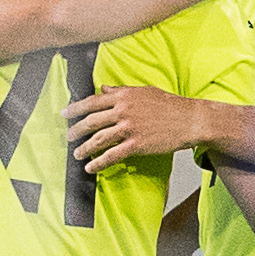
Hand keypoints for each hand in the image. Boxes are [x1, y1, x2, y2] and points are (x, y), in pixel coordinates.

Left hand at [65, 86, 210, 171]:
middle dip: (76, 130)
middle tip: (67, 138)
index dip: (75, 108)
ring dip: (84, 148)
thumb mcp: (144, 91)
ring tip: (77, 154)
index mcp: (124, 96)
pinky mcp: (137, 144)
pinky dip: (99, 163)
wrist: (190, 119)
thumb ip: (121, 90)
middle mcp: (123, 111)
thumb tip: (103, 87)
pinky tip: (91, 168)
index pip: (93, 102)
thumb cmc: (170, 105)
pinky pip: (112, 155)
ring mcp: (129, 128)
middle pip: (91, 121)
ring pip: (99, 139)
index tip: (64, 113)